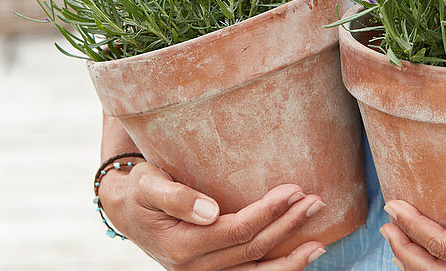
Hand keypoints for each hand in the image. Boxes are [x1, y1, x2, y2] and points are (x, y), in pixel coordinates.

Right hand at [100, 161, 328, 269]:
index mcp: (181, 245)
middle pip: (252, 249)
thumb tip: (210, 211)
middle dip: (287, 226)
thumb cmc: (141, 190)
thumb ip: (176, 196)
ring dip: (290, 259)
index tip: (294, 189)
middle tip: (315, 203)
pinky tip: (299, 259)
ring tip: (319, 243)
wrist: (126, 212)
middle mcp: (193, 269)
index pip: (237, 230)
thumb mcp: (148, 184)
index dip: (268, 211)